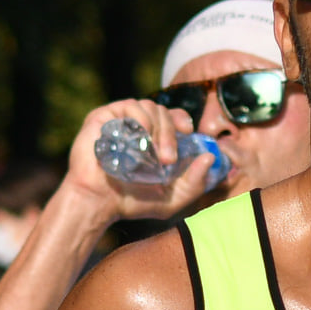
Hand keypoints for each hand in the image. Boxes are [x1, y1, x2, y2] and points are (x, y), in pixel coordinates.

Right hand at [65, 99, 234, 224]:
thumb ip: (195, 182)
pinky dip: (140, 119)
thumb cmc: (133, 202)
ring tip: (155, 156)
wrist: (99, 202)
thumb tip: (211, 157)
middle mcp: (137, 126)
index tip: (188, 131)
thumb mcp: (172, 198)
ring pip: (149, 107)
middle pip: (163, 112)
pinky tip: (141, 139)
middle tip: (168, 160)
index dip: (182, 118)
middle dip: (171, 134)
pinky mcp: (104, 117)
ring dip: (158, 129)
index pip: (172, 116)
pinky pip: (129, 106)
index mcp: (152, 138)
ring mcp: (120, 120)